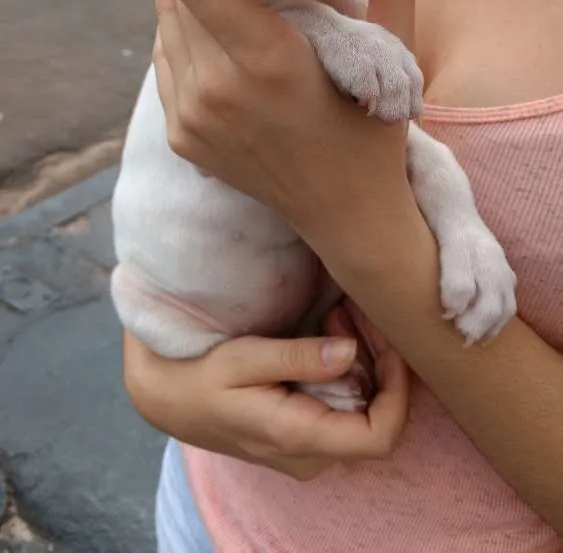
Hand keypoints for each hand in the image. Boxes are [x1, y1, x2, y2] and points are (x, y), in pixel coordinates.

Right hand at [123, 314, 408, 480]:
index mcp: (299, 438)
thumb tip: (351, 353)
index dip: (398, 390)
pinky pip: (346, 407)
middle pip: (377, 417)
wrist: (169, 399)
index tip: (386, 339)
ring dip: (364, 360)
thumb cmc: (202, 376)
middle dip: (379, 361)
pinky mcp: (304, 436)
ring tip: (336, 316)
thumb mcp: (244, 358)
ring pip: (364, 410)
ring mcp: (308, 451)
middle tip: (350, 313)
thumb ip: (298, 358)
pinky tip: (327, 334)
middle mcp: (311, 456)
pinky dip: (348, 369)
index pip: (380, 436)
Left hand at [152, 0, 432, 261]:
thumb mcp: (393, 54)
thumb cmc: (373, 132)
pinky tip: (226, 38)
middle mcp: (216, 91)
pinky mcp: (180, 136)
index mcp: (268, 63)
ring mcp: (191, 119)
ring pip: (164, 23)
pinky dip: (184, 35)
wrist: (346, 216)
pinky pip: (165, 60)